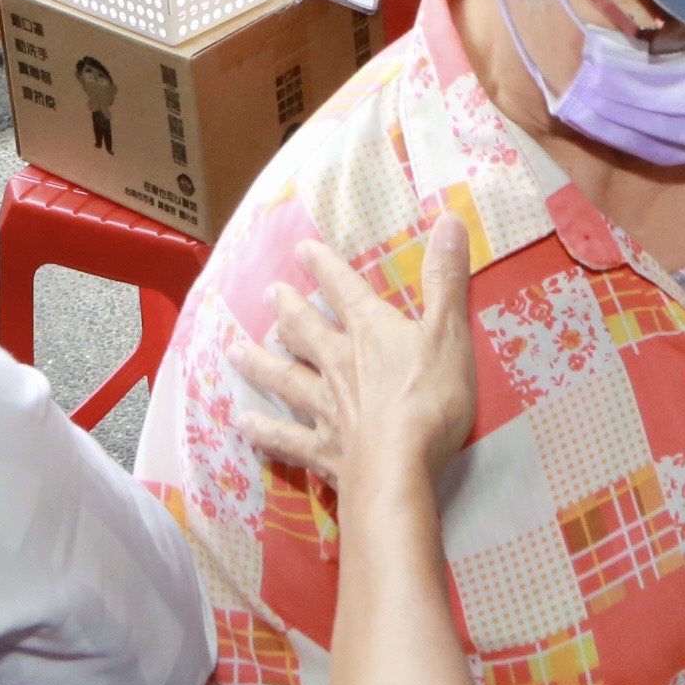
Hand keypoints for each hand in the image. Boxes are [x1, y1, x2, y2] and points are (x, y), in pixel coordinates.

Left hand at [233, 222, 477, 491]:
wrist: (397, 467)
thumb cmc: (430, 398)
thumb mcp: (449, 332)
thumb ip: (446, 279)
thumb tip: (449, 217)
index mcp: (370, 332)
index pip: (345, 290)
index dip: (326, 267)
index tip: (302, 248)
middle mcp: (339, 363)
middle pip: (307, 331)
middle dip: (289, 310)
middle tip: (269, 292)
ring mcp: (326, 408)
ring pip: (287, 379)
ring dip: (262, 364)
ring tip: (235, 351)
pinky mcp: (321, 450)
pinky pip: (287, 438)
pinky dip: (264, 431)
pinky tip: (242, 424)